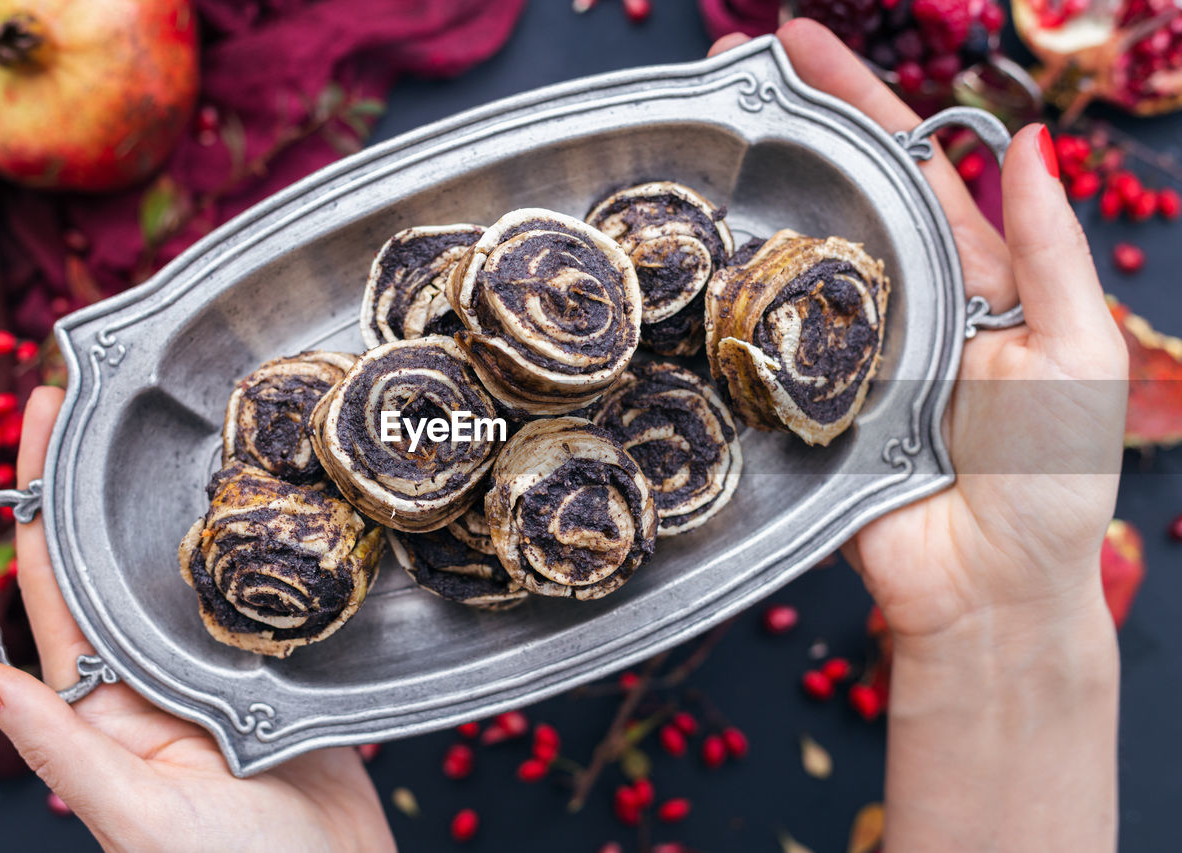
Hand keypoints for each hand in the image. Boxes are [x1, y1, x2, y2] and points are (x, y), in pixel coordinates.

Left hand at [0, 386, 395, 852]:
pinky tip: (271, 494)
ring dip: (180, 497)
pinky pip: (263, 592)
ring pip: (190, 565)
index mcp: (104, 703)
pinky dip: (258, 540)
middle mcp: (154, 676)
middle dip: (104, 473)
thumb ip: (60, 747)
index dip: (35, 493)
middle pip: (118, 555)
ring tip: (187, 419)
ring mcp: (219, 669)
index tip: (42, 408)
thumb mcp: (137, 814)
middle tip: (111, 387)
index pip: (53, 580)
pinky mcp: (281, 671)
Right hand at [714, 22, 1125, 645]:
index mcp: (968, 277)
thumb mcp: (1077, 353)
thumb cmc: (1051, 481)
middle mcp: (895, 303)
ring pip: (786, 262)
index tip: (798, 43)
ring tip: (694, 144)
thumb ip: (1048, 253)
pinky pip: (758, 344)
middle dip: (784, 133)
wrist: (989, 592)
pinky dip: (724, 300)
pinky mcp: (795, 405)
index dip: (858, 100)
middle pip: (833, 199)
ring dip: (743, 203)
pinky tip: (687, 258)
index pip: (908, 166)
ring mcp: (839, 352)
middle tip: (723, 77)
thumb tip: (1024, 141)